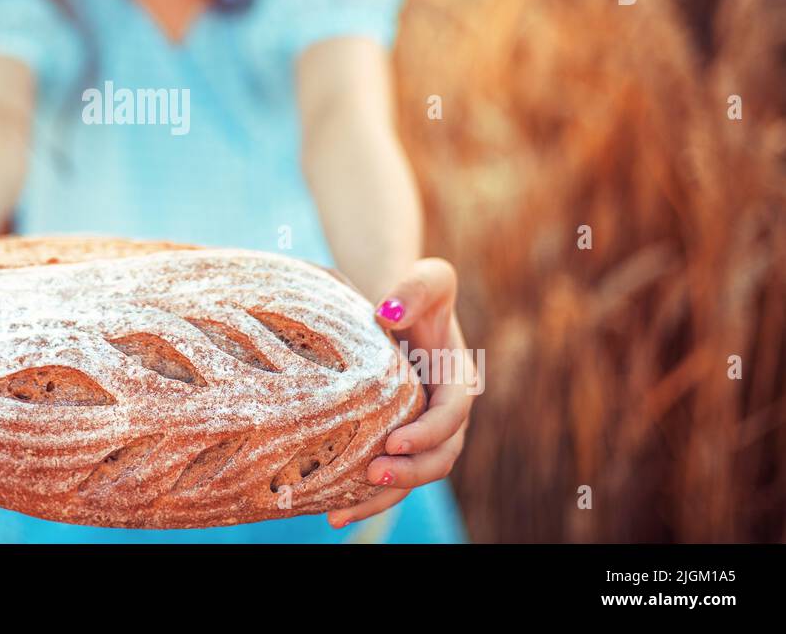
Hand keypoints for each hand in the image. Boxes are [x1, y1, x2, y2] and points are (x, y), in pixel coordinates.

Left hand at [327, 258, 474, 529]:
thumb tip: (388, 311)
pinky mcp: (394, 443)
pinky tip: (331, 513)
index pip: (451, 416)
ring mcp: (421, 433)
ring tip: (342, 511)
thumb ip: (416, 287)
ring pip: (412, 477)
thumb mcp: (427, 278)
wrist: (393, 309)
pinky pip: (387, 478)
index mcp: (458, 382)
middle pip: (438, 457)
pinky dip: (364, 499)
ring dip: (383, 497)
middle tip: (373, 473)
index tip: (394, 441)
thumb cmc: (413, 291)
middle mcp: (444, 415)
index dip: (427, 433)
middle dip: (409, 472)